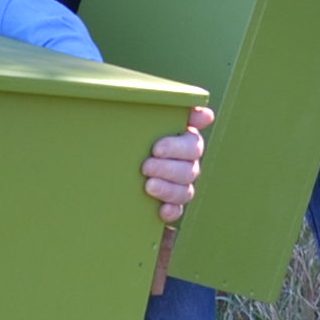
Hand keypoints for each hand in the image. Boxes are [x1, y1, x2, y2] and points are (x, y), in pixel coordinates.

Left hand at [139, 104, 211, 219]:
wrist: (112, 155)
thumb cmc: (135, 131)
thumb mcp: (147, 116)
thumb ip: (176, 109)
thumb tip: (207, 115)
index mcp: (185, 142)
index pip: (193, 146)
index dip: (177, 148)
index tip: (156, 148)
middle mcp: (186, 164)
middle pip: (189, 170)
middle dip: (168, 169)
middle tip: (145, 166)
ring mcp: (179, 186)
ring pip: (185, 191)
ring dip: (169, 189)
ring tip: (148, 186)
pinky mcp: (169, 204)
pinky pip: (177, 210)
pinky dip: (170, 211)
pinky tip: (160, 210)